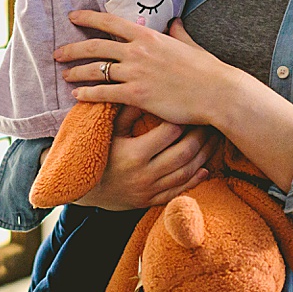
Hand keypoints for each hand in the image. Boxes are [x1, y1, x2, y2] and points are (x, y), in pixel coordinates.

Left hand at [58, 12, 240, 126]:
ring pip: (95, 70)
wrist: (216, 92)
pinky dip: (87, 95)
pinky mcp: (136, 95)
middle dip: (72, 48)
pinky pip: (104, 93)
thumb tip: (175, 22)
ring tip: (65, 76)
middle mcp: (137, 51)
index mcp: (148, 36)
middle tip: (57, 53)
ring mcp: (135, 73)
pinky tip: (78, 97)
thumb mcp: (189, 44)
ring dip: (77, 73)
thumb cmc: (206, 69)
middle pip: (95, 46)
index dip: (88, 17)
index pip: (110, 21)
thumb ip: (177, 32)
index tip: (72, 16)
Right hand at [71, 106, 220, 210]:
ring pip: (186, 172)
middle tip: (209, 121)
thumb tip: (147, 90)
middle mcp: (145, 174)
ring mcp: (149, 190)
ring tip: (213, 139)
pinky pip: (178, 191)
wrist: (79, 189)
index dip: (183, 117)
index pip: (169, 132)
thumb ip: (127, 110)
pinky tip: (205, 167)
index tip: (191, 106)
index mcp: (134, 154)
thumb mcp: (106, 130)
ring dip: (203, 156)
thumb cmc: (92, 152)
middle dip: (200, 135)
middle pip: (184, 152)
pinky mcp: (150, 201)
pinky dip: (194, 179)